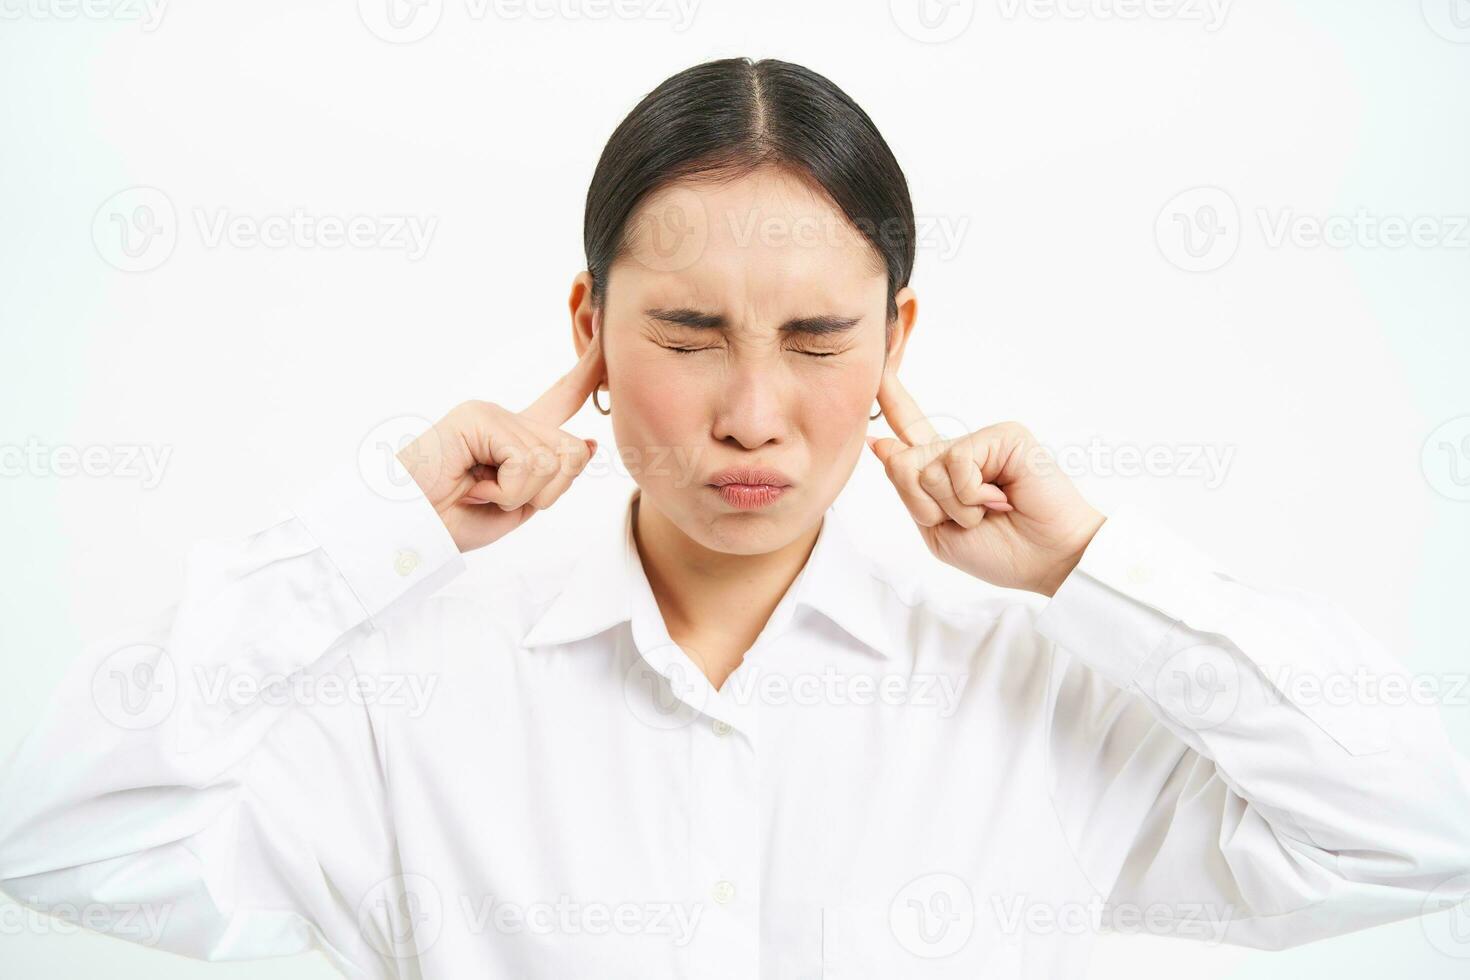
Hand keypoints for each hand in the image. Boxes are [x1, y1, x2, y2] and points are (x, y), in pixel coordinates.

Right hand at [397, 315, 605, 552]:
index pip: (561, 399)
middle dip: (548, 492)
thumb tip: (588, 442)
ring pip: (554, 461)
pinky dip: (507, 491)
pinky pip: (528, 463)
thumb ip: (554, 477)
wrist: (411, 531)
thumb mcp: (520, 504)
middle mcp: (506, 418)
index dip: (586, 372)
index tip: (603, 333)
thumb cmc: (454, 520)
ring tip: (482, 492)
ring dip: (522, 495)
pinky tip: (473, 487)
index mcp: (516, 437)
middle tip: (497, 497)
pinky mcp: (479, 418)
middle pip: (575, 450)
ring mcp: (491, 414)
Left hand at [866, 365, 1105, 595]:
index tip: (879, 367)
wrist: (1048, 560)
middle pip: (903, 464)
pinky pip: (956, 461)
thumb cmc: (1000, 552)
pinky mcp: (1003, 435)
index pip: (910, 430)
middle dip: (926, 507)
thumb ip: (908, 489)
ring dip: (954, 506)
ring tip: (989, 510)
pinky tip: (1000, 498)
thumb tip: (882, 443)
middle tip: (969, 521)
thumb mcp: (937, 530)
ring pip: (926, 467)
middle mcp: (959, 452)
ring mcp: (982, 442)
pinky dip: (971, 493)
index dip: (892, 399)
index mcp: (943, 473)